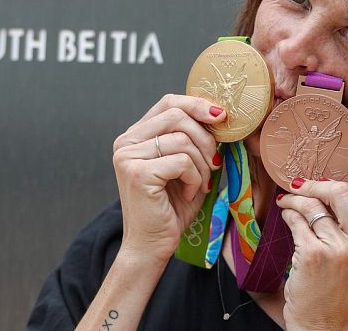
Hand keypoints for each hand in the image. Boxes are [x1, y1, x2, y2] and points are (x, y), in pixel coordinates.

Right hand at [111, 94, 225, 262]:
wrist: (152, 245)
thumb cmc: (172, 206)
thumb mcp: (186, 165)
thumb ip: (194, 138)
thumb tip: (220, 114)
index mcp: (135, 135)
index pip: (169, 103)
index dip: (197, 104)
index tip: (221, 116)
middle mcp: (126, 141)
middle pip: (177, 115)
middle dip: (206, 138)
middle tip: (213, 163)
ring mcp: (128, 156)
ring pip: (183, 139)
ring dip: (201, 164)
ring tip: (198, 183)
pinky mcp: (137, 173)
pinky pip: (182, 161)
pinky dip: (195, 178)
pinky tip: (189, 194)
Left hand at [277, 178, 347, 329]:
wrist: (324, 323)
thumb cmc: (338, 286)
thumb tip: (325, 184)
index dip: (338, 183)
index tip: (321, 184)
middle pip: (341, 191)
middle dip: (314, 185)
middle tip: (298, 186)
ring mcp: (341, 250)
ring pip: (313, 205)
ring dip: (295, 200)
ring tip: (287, 202)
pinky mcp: (315, 255)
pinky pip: (297, 220)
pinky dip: (288, 213)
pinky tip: (286, 216)